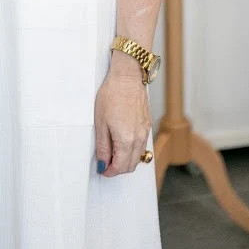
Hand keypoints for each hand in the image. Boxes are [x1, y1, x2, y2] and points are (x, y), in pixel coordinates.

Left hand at [94, 63, 151, 177]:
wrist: (127, 77)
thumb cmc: (111, 95)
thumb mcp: (100, 122)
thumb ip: (103, 146)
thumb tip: (103, 163)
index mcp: (126, 140)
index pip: (120, 166)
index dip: (110, 171)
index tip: (102, 170)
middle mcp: (139, 139)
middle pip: (131, 165)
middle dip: (118, 169)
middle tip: (106, 164)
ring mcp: (145, 132)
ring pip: (138, 157)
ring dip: (127, 161)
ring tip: (112, 154)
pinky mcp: (148, 125)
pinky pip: (142, 146)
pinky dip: (133, 151)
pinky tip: (123, 143)